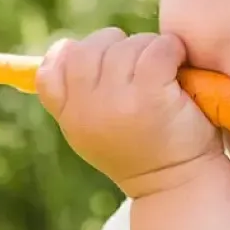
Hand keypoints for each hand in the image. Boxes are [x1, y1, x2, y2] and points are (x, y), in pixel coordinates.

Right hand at [35, 28, 226, 197]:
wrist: (179, 184)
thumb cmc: (145, 150)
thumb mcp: (96, 132)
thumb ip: (79, 97)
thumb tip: (66, 47)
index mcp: (70, 117)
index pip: (50, 70)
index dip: (71, 55)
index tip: (100, 64)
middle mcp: (87, 108)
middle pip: (90, 48)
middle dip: (117, 46)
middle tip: (141, 66)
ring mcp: (117, 101)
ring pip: (127, 45)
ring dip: (149, 48)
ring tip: (163, 71)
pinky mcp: (150, 96)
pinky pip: (157, 49)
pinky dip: (171, 50)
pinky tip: (179, 66)